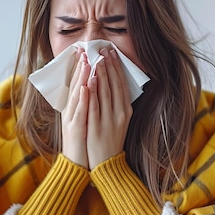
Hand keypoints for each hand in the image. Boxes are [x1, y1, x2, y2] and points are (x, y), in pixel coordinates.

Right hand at [60, 49, 89, 167]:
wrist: (76, 163)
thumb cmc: (82, 141)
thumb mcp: (82, 119)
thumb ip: (84, 103)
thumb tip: (91, 87)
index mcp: (73, 107)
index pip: (77, 83)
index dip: (81, 67)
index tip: (85, 51)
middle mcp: (71, 110)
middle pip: (76, 85)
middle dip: (81, 66)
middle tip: (85, 49)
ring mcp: (72, 118)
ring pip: (77, 94)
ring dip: (82, 77)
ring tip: (86, 61)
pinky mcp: (76, 128)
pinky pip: (81, 110)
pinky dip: (83, 97)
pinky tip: (86, 86)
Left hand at [86, 48, 131, 169]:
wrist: (107, 164)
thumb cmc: (112, 141)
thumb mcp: (120, 121)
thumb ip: (118, 105)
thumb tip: (115, 84)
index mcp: (126, 111)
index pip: (121, 84)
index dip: (116, 68)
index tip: (111, 53)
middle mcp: (119, 114)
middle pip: (113, 85)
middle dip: (108, 66)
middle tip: (103, 49)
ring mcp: (108, 120)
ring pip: (104, 93)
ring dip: (100, 74)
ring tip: (96, 59)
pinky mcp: (97, 127)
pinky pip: (94, 106)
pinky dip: (91, 93)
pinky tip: (88, 81)